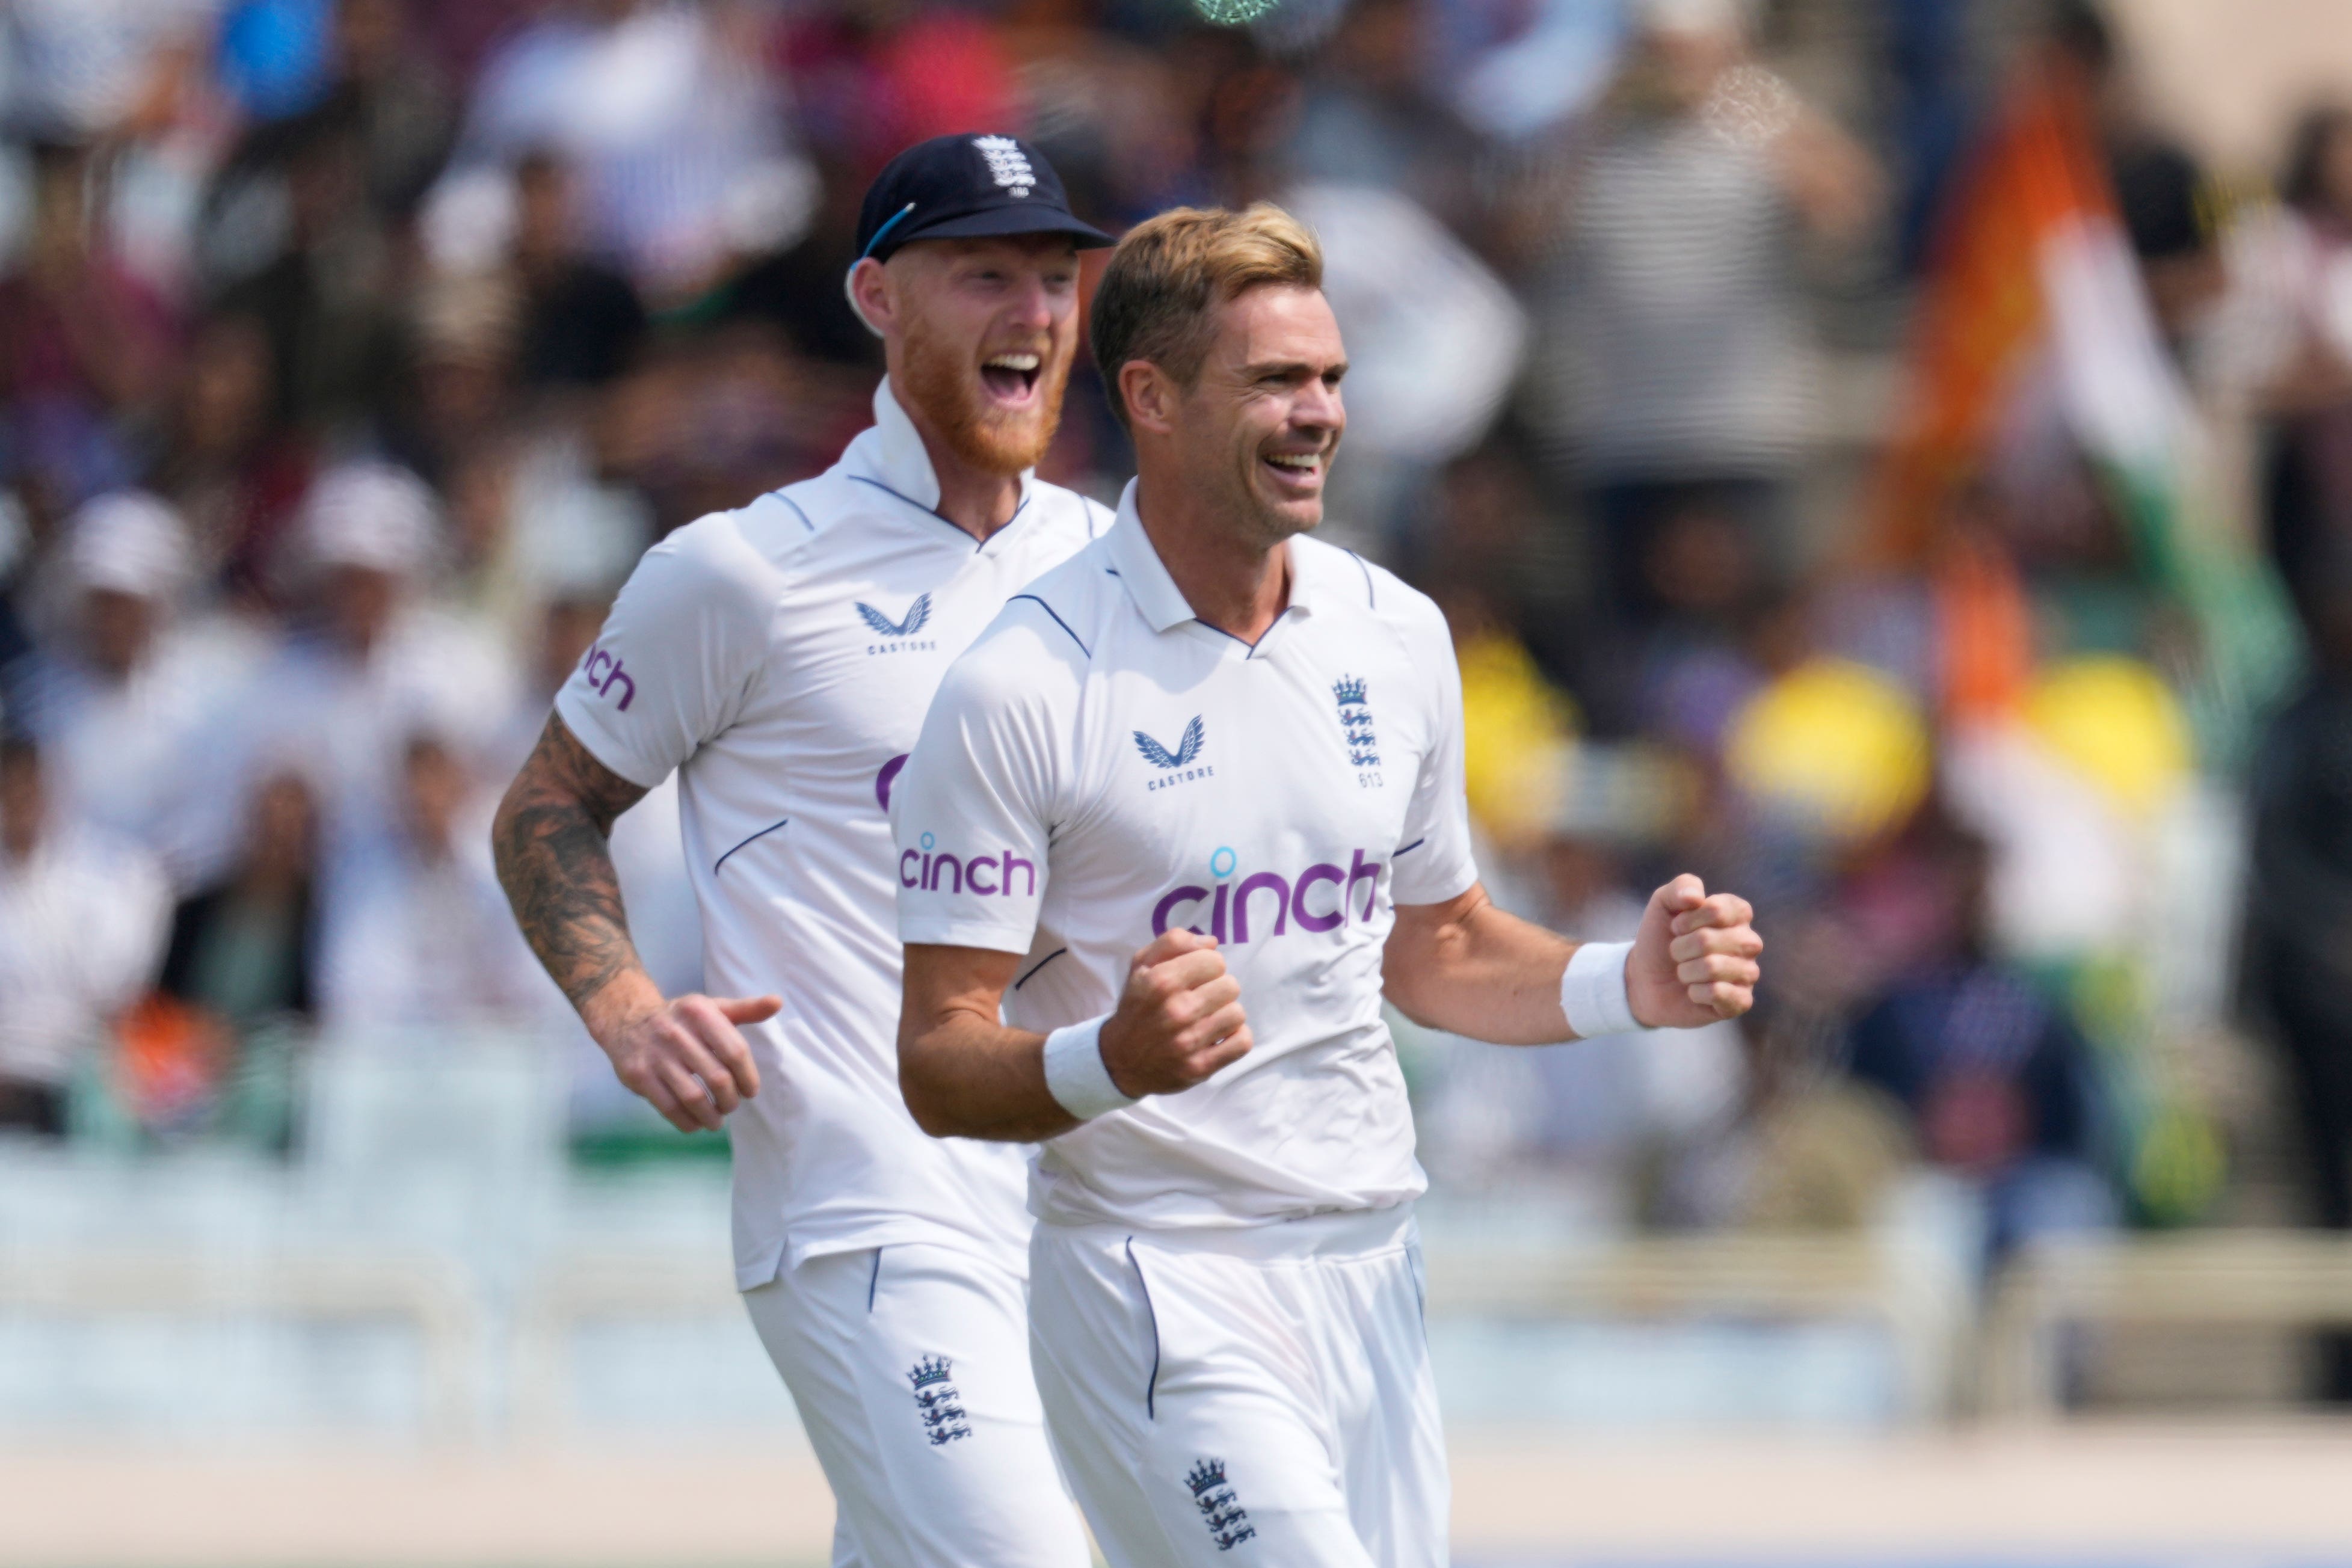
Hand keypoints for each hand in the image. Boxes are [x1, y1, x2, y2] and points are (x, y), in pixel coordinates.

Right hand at [596, 991, 777, 1131]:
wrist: (626, 1020)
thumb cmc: (681, 1018)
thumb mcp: (711, 1007)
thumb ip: (746, 1009)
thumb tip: (777, 1002)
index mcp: (700, 1013)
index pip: (735, 1051)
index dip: (748, 1077)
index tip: (750, 1091)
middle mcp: (676, 1032)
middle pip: (717, 1078)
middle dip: (730, 1100)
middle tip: (731, 1106)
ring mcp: (656, 1055)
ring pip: (694, 1097)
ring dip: (711, 1116)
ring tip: (716, 1121)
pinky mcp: (639, 1076)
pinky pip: (669, 1107)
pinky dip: (687, 1121)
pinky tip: (695, 1123)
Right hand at [1097, 929, 1251, 1097]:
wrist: (1120, 1060)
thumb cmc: (1137, 1007)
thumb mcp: (1141, 966)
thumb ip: (1173, 942)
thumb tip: (1211, 942)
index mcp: (1161, 982)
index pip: (1215, 960)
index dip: (1208, 965)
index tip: (1197, 976)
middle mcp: (1176, 1011)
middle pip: (1231, 985)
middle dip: (1218, 989)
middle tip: (1202, 998)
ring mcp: (1189, 1042)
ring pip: (1237, 1013)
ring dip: (1226, 1014)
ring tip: (1209, 1018)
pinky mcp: (1200, 1067)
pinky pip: (1242, 1043)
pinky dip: (1236, 1038)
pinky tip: (1219, 1035)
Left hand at [1628, 874, 1760, 1027]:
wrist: (1646, 979)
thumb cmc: (1661, 938)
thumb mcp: (1663, 904)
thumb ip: (1681, 887)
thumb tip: (1696, 898)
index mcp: (1737, 914)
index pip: (1717, 910)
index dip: (1688, 920)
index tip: (1676, 926)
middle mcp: (1749, 942)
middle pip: (1710, 940)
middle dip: (1681, 947)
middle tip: (1677, 953)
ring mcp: (1747, 973)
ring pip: (1713, 968)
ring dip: (1685, 971)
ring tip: (1684, 972)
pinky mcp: (1741, 1001)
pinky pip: (1720, 994)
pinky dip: (1696, 993)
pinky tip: (1694, 992)